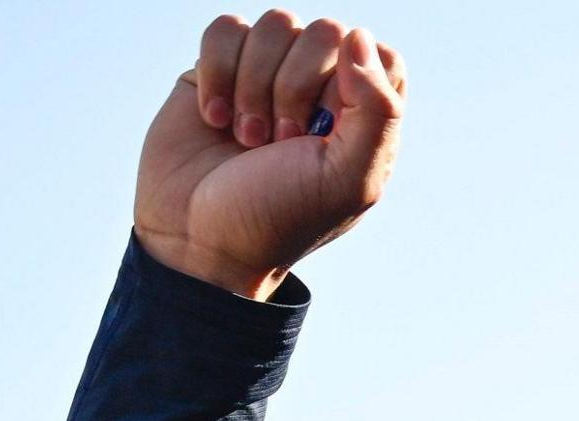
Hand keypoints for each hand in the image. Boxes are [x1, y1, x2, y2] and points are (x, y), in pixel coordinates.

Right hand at [136, 13, 407, 299]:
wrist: (199, 240)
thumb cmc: (280, 217)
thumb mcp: (347, 179)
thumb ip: (377, 111)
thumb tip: (358, 36)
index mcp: (363, 112)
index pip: (379, 54)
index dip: (351, 85)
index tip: (325, 133)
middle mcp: (321, 84)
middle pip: (325, 32)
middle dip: (296, 89)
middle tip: (280, 142)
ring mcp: (269, 71)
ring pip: (275, 24)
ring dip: (255, 86)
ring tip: (247, 140)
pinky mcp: (219, 66)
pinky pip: (226, 28)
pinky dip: (217, 73)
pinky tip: (215, 118)